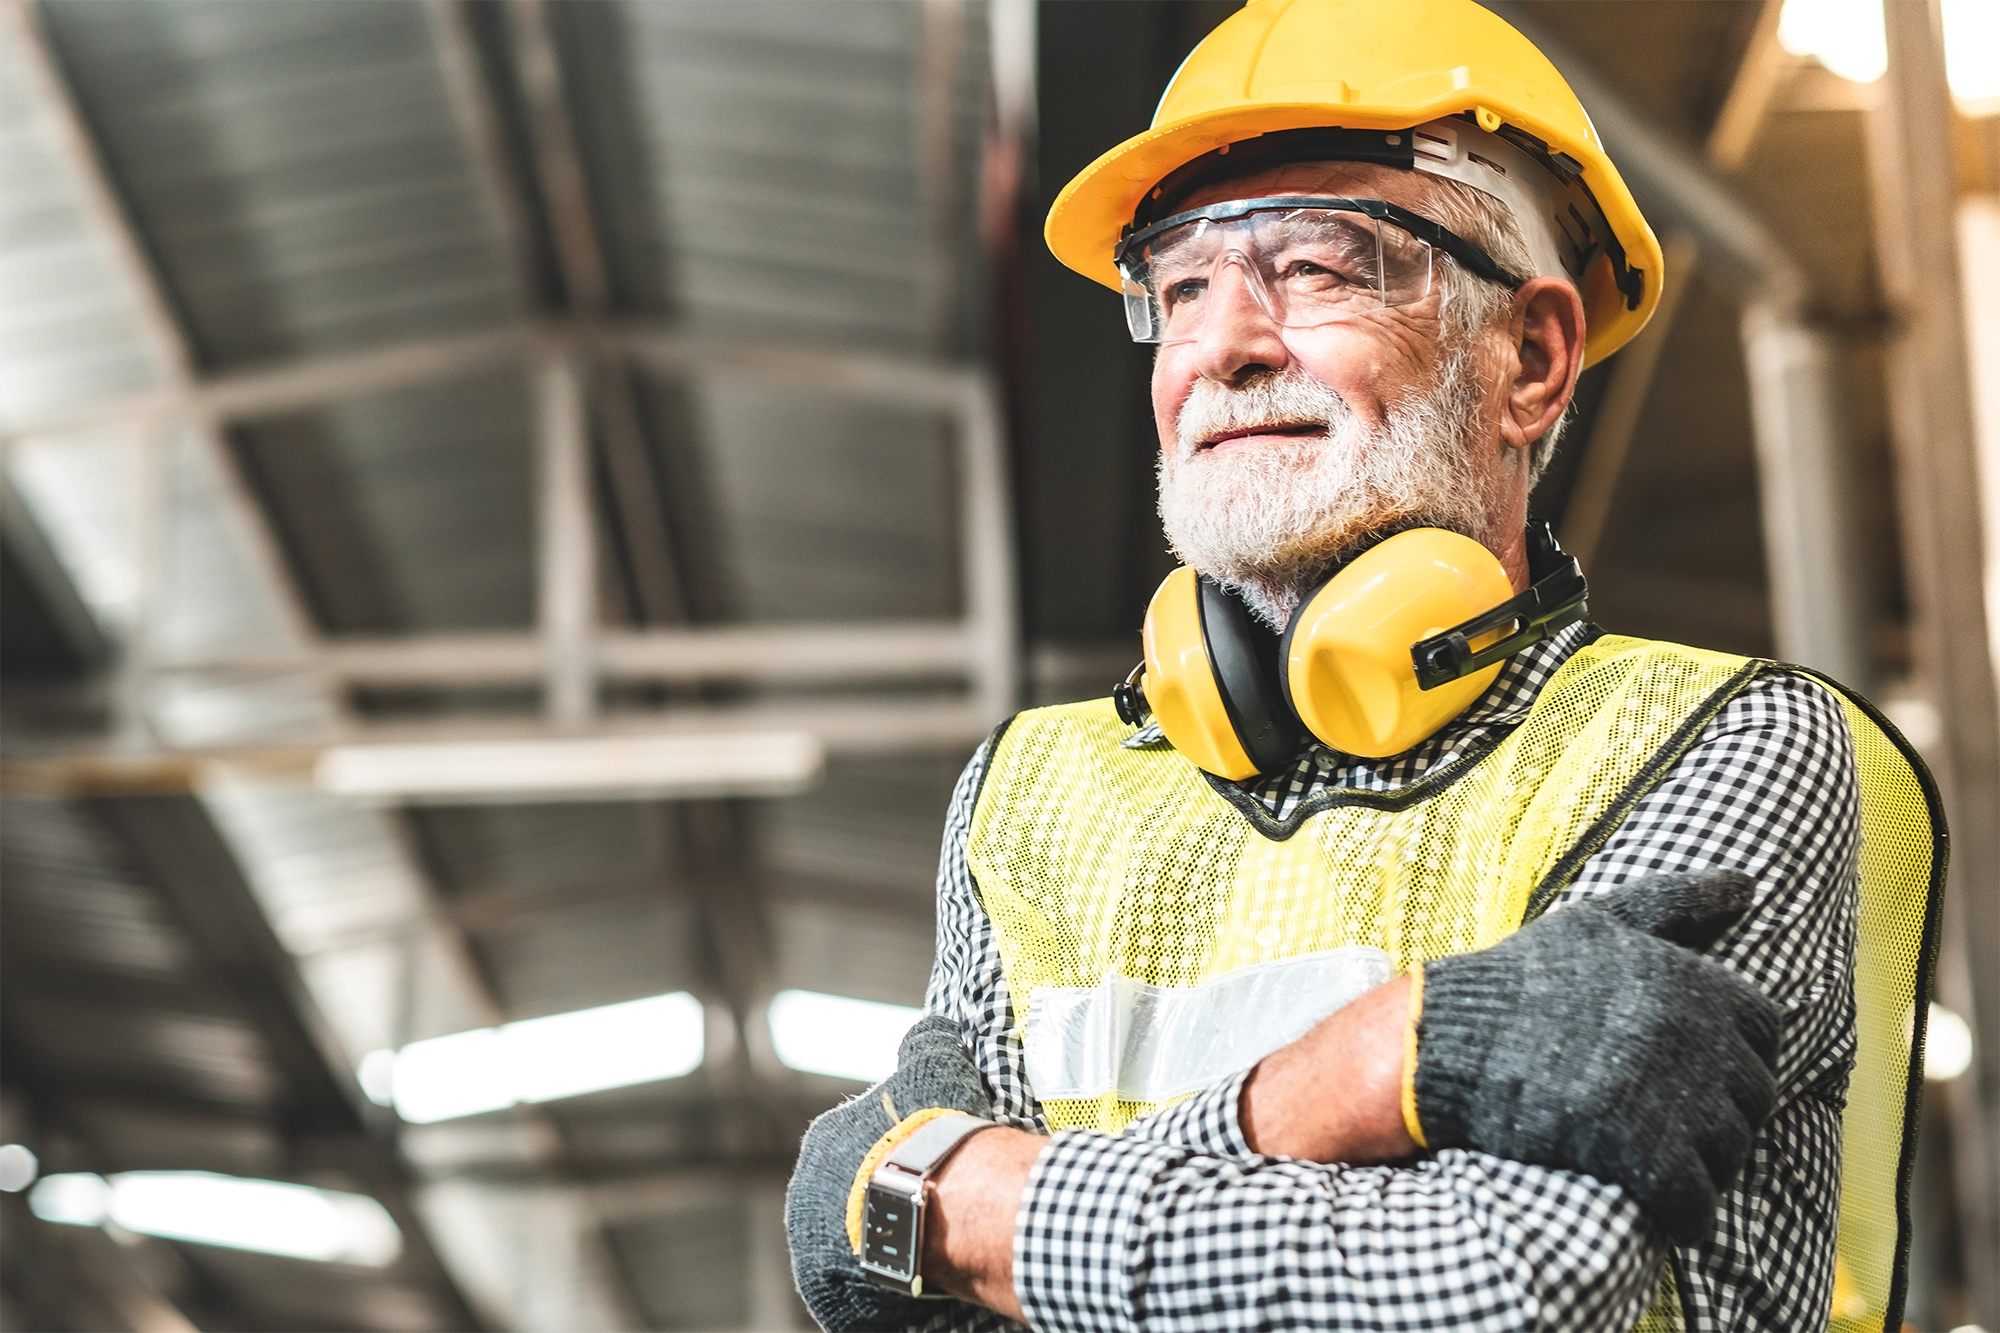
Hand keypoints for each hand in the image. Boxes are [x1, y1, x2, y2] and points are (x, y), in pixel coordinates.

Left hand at [786, 1015, 991, 1331]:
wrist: (928, 1198)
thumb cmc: (928, 1130)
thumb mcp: (931, 1066)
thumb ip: (925, 1043)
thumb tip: (931, 1026)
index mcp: (823, 1141)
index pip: (856, 1149)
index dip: (893, 1158)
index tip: (923, 1167)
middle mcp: (804, 1193)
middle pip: (846, 1200)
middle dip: (880, 1203)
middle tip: (926, 1210)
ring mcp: (810, 1247)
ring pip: (849, 1246)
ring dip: (879, 1245)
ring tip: (924, 1247)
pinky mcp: (827, 1293)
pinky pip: (856, 1290)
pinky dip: (881, 1284)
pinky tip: (914, 1275)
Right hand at [1412, 869, 1781, 1242]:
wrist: (1445, 1043)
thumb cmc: (1524, 982)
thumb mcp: (1598, 922)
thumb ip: (1679, 900)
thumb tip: (1748, 885)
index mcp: (1689, 980)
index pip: (1764, 1029)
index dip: (1732, 1051)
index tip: (1689, 1068)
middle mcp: (1692, 1035)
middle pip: (1753, 1097)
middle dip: (1719, 1112)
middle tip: (1664, 1118)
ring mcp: (1670, 1096)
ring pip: (1731, 1153)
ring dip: (1703, 1164)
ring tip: (1652, 1155)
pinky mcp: (1641, 1154)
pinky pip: (1696, 1203)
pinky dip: (1683, 1213)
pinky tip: (1654, 1201)